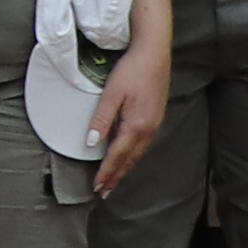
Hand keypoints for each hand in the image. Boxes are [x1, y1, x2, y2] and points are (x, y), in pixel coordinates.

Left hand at [92, 48, 169, 194]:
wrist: (155, 55)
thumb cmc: (132, 71)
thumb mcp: (111, 94)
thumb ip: (101, 120)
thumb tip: (91, 143)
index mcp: (136, 126)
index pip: (117, 156)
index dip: (106, 172)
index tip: (97, 186)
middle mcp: (148, 130)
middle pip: (129, 160)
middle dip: (116, 177)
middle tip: (104, 192)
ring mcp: (154, 125)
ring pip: (137, 155)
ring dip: (125, 169)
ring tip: (114, 181)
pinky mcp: (156, 119)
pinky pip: (143, 146)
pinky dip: (132, 157)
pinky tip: (127, 158)